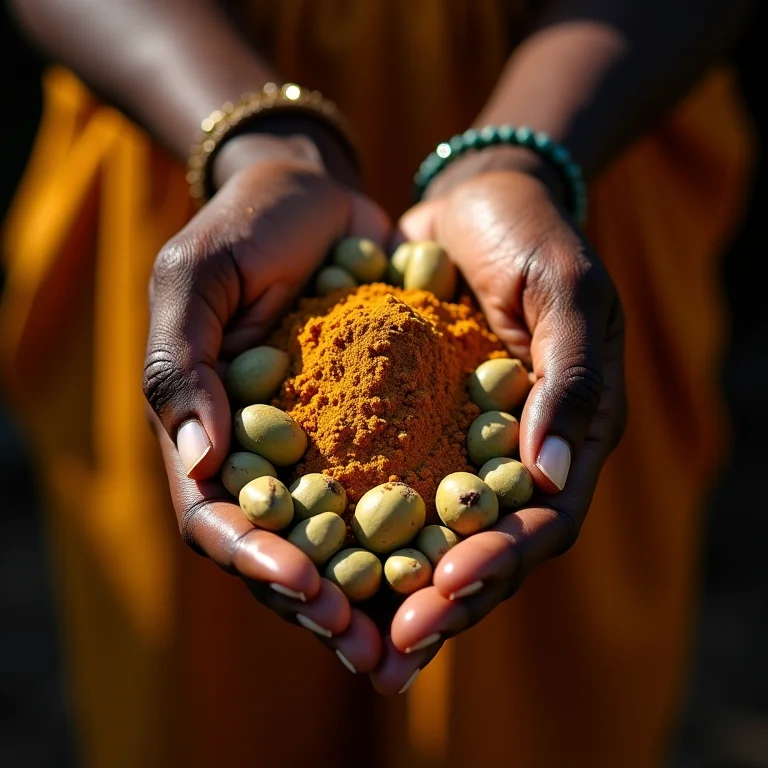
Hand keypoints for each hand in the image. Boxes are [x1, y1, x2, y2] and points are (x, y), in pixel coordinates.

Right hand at [143, 133, 389, 673]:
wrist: (315, 196)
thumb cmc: (244, 228)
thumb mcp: (197, 278)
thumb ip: (181, 365)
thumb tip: (197, 462)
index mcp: (210, 435)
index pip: (220, 517)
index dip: (255, 558)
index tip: (303, 583)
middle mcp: (269, 456)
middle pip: (286, 550)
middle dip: (322, 604)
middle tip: (368, 648)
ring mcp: (326, 447)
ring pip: (347, 539)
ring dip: (377, 594)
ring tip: (418, 635)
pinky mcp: (382, 426)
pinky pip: (405, 487)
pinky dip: (428, 531)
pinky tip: (463, 558)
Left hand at [371, 167, 626, 693]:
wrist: (476, 201)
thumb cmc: (532, 236)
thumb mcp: (568, 290)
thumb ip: (570, 378)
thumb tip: (552, 478)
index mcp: (567, 438)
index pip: (543, 525)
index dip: (498, 563)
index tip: (444, 590)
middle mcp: (513, 458)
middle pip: (483, 551)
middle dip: (439, 604)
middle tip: (388, 650)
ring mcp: (460, 447)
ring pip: (430, 536)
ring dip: (393, 589)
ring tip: (343, 630)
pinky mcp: (413, 428)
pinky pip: (385, 486)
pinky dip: (354, 527)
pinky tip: (309, 553)